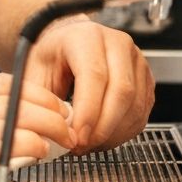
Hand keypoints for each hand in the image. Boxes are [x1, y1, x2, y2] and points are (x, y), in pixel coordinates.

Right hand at [0, 73, 74, 181]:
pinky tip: (36, 157)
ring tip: (60, 144)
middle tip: (68, 128)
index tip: (56, 108)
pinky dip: (24, 150)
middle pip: (7, 101)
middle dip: (49, 112)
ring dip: (44, 132)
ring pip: (7, 123)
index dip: (35, 93)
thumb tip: (7, 121)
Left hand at [25, 18, 154, 152]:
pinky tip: (104, 137)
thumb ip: (40, 98)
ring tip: (89, 144)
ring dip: (114, 133)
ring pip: (135, 105)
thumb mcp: (35, 69)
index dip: (88, 111)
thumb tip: (50, 130)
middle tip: (82, 145)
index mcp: (86, 36)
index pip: (94, 75)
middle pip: (121, 91)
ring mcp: (136, 61)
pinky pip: (142, 112)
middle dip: (102, 127)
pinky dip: (124, 132)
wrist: (68, 41)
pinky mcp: (147, 78)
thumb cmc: (52, 55)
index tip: (76, 135)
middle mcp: (117, 44)